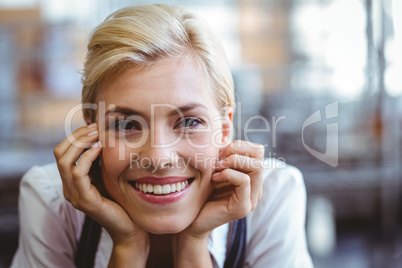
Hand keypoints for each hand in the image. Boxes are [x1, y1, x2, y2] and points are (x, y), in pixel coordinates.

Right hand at [53, 124, 148, 265]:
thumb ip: (99, 160)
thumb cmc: (121, 199)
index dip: (75, 136)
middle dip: (77, 136)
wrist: (130, 226)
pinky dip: (88, 156)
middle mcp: (69, 188)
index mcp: (72, 181)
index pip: (62, 151)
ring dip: (81, 143)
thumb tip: (100, 134)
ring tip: (98, 134)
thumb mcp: (107, 174)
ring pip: (65, 161)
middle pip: (59, 153)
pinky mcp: (85, 201)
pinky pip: (78, 173)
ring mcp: (75, 195)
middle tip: (95, 127)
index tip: (93, 125)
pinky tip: (100, 148)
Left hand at [172, 140, 263, 265]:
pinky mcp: (243, 207)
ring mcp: (252, 198)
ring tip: (215, 168)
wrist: (191, 220)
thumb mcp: (214, 167)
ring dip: (233, 161)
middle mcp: (256, 187)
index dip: (239, 145)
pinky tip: (214, 178)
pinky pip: (244, 181)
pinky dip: (228, 173)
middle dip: (236, 150)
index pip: (257, 149)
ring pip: (256, 166)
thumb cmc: (201, 192)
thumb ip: (222, 151)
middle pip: (259, 155)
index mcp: (251, 176)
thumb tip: (226, 123)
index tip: (219, 152)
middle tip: (217, 159)